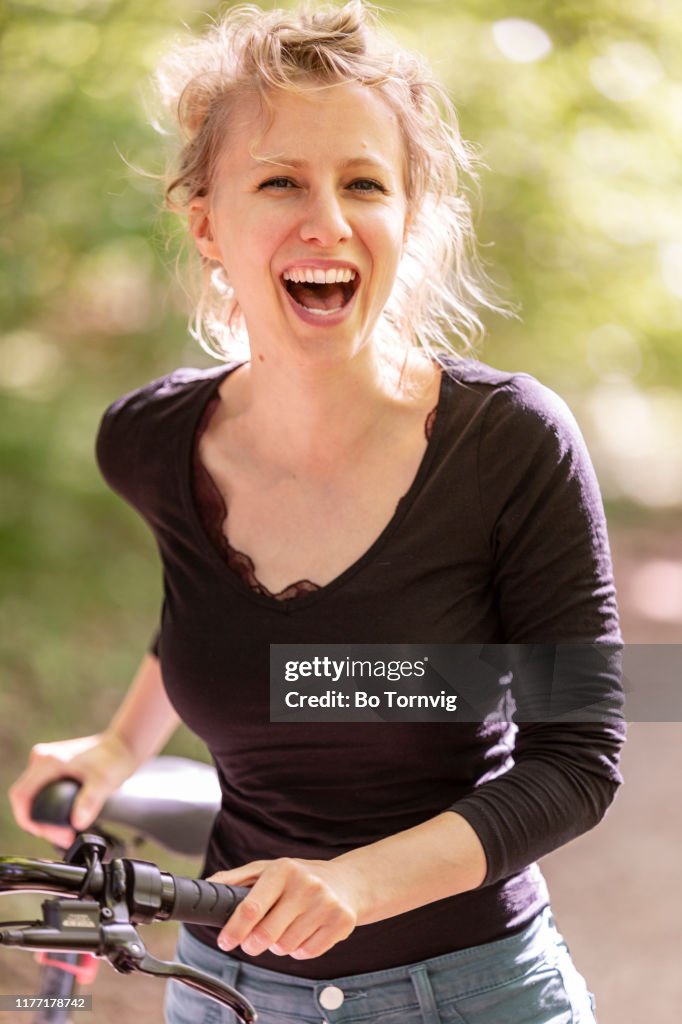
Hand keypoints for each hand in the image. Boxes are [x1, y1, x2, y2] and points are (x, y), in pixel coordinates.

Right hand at [8, 731, 137, 847]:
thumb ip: (90, 801)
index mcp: (48, 761)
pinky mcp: (52, 767)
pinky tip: (62, 819)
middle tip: (62, 836)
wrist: (123, 745)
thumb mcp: (104, 782)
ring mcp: (46, 762)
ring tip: (64, 832)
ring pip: (31, 796)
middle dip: (38, 823)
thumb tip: (78, 822)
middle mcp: (42, 759)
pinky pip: (40, 791)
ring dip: (42, 817)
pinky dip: (47, 808)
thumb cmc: (114, 759)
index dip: (29, 820)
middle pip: (24, 798)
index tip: (50, 833)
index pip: (21, 796)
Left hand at [208, 857, 365, 960]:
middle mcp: (306, 884)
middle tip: (254, 941)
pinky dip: (300, 950)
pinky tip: (306, 932)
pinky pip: (308, 953)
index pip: (252, 907)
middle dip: (254, 944)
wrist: (347, 881)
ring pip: (286, 947)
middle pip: (267, 934)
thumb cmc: (299, 877)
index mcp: (283, 869)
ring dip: (280, 945)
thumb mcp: (268, 870)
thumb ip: (236, 879)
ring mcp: (327, 903)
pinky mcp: (342, 921)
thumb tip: (207, 888)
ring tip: (287, 927)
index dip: (234, 930)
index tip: (224, 942)